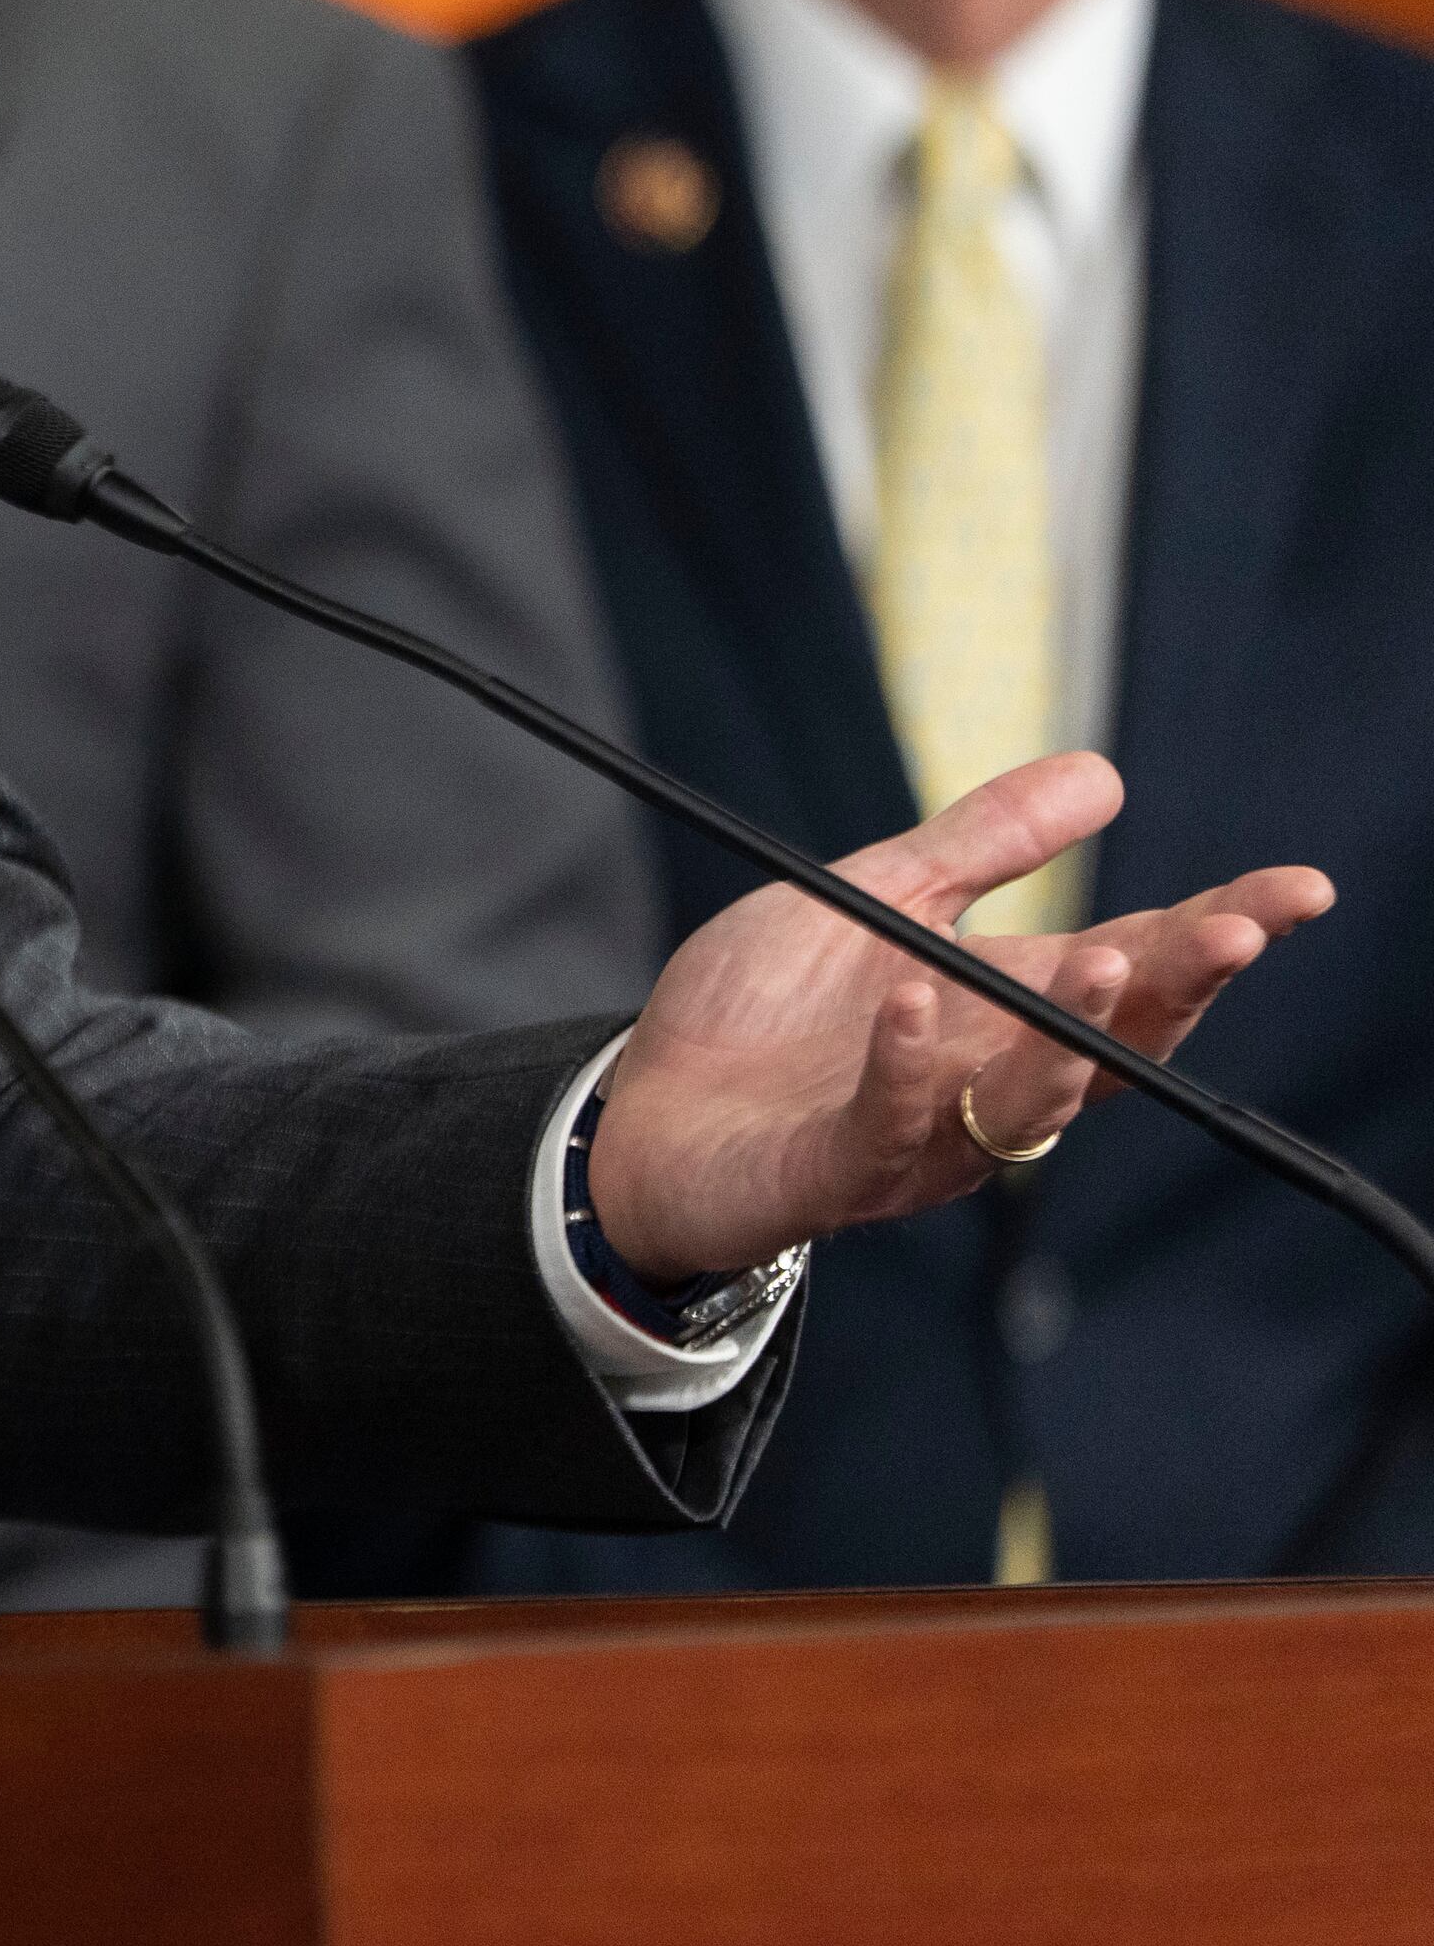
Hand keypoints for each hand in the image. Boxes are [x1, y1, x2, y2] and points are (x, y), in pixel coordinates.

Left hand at [588, 751, 1330, 1276]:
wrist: (646, 1111)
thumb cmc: (765, 1012)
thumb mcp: (873, 899)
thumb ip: (980, 846)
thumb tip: (1105, 775)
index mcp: (1002, 1009)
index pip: (1135, 968)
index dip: (1218, 933)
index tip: (1299, 889)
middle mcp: (985, 1079)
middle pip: (1113, 1043)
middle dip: (1180, 985)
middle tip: (1236, 930)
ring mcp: (923, 1135)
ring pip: (1030, 1101)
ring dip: (1072, 1032)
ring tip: (1109, 955)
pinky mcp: (839, 1170)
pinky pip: (890, 1122)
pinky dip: (907, 1064)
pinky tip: (911, 1001)